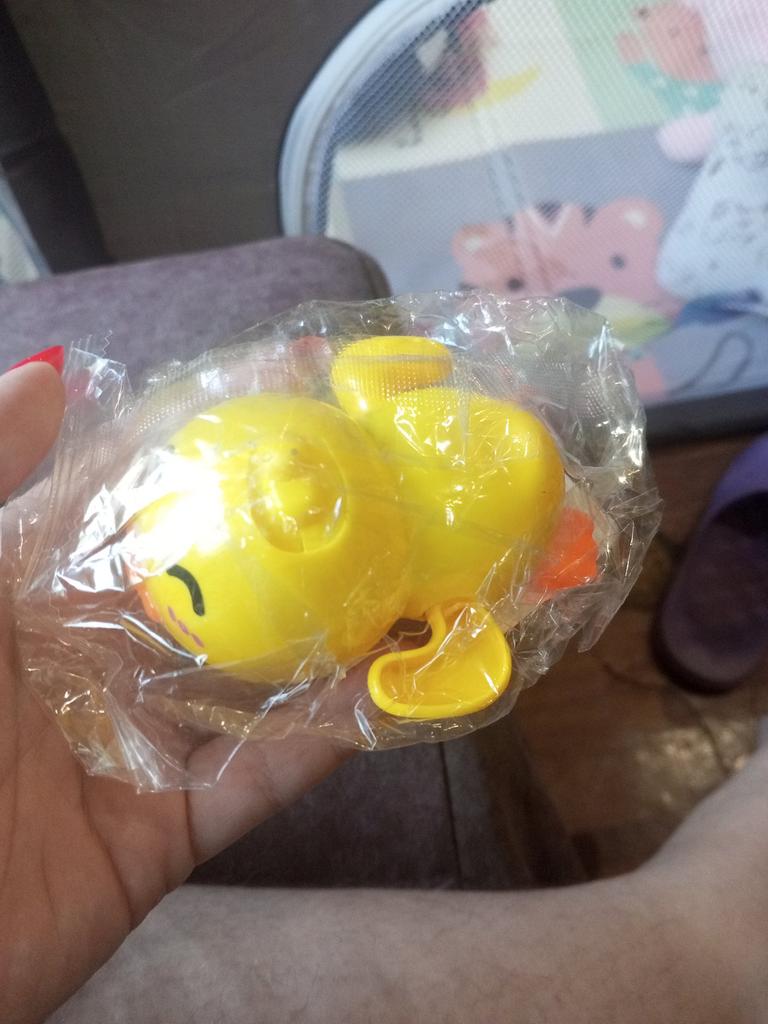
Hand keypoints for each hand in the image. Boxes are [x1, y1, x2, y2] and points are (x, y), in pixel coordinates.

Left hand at [0, 363, 349, 1023]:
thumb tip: (58, 368)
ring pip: (262, 677)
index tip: (314, 379)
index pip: (155, 492)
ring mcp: (144, 740)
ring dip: (345, 633)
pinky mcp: (168, 827)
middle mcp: (107, 654)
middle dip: (314, 530)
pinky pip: (260, 777)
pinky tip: (392, 688)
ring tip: (431, 574)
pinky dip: (328, 737)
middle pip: (230, 580)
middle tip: (406, 476)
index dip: (228, 433)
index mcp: (47, 588)